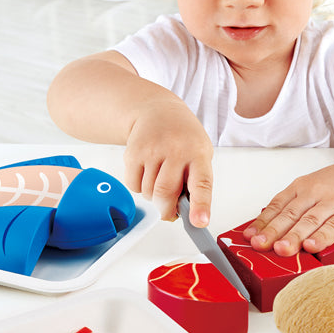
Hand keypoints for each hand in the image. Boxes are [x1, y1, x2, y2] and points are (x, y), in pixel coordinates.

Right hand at [122, 99, 213, 224]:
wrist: (158, 110)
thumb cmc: (183, 137)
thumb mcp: (199, 153)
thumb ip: (194, 182)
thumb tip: (182, 213)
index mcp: (198, 153)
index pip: (201, 183)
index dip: (200, 206)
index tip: (199, 222)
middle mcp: (175, 150)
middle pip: (165, 193)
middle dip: (166, 210)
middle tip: (169, 212)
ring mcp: (152, 150)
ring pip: (148, 193)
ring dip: (153, 197)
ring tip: (160, 179)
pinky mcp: (133, 152)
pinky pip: (133, 186)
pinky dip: (139, 188)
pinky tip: (147, 172)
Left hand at [243, 160, 333, 255]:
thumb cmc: (333, 187)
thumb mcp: (308, 190)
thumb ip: (289, 208)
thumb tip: (262, 229)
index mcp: (300, 188)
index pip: (277, 205)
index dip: (262, 222)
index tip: (249, 236)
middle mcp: (314, 193)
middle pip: (290, 214)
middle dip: (274, 231)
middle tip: (260, 245)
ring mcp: (333, 203)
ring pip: (310, 221)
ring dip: (295, 236)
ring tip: (282, 249)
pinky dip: (322, 237)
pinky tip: (312, 246)